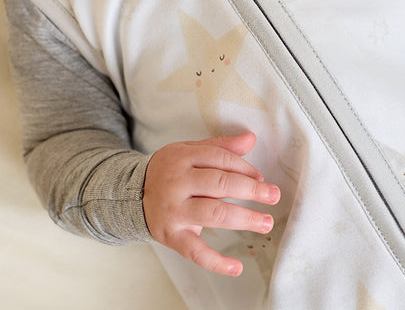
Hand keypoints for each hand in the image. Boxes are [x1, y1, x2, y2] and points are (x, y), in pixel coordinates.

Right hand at [143, 132, 280, 276]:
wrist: (131, 195)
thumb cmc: (169, 172)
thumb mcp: (190, 152)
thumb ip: (221, 147)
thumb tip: (250, 138)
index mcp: (181, 158)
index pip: (220, 159)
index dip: (245, 168)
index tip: (261, 177)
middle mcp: (176, 184)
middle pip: (219, 184)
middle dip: (251, 190)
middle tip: (273, 195)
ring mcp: (173, 212)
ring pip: (213, 214)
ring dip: (244, 218)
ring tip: (265, 222)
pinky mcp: (171, 236)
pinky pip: (195, 251)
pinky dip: (217, 262)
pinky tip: (236, 266)